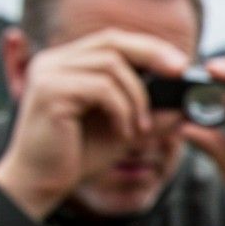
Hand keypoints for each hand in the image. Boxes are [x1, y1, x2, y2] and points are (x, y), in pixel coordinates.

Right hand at [0, 29, 189, 219]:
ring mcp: (49, 73)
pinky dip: (122, 110)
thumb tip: (185, 104)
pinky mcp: (50, 91)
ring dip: (137, 98)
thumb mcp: (122, 130)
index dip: (149, 47)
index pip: (113, 40)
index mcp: (67, 63)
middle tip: (180, 73)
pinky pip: (101, 88)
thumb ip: (149, 114)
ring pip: (111, 66)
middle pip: (113, 42)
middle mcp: (54, 61)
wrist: (39, 185)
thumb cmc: (77, 157)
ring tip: (140, 129)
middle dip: (152, 55)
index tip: (179, 64)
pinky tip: (123, 134)